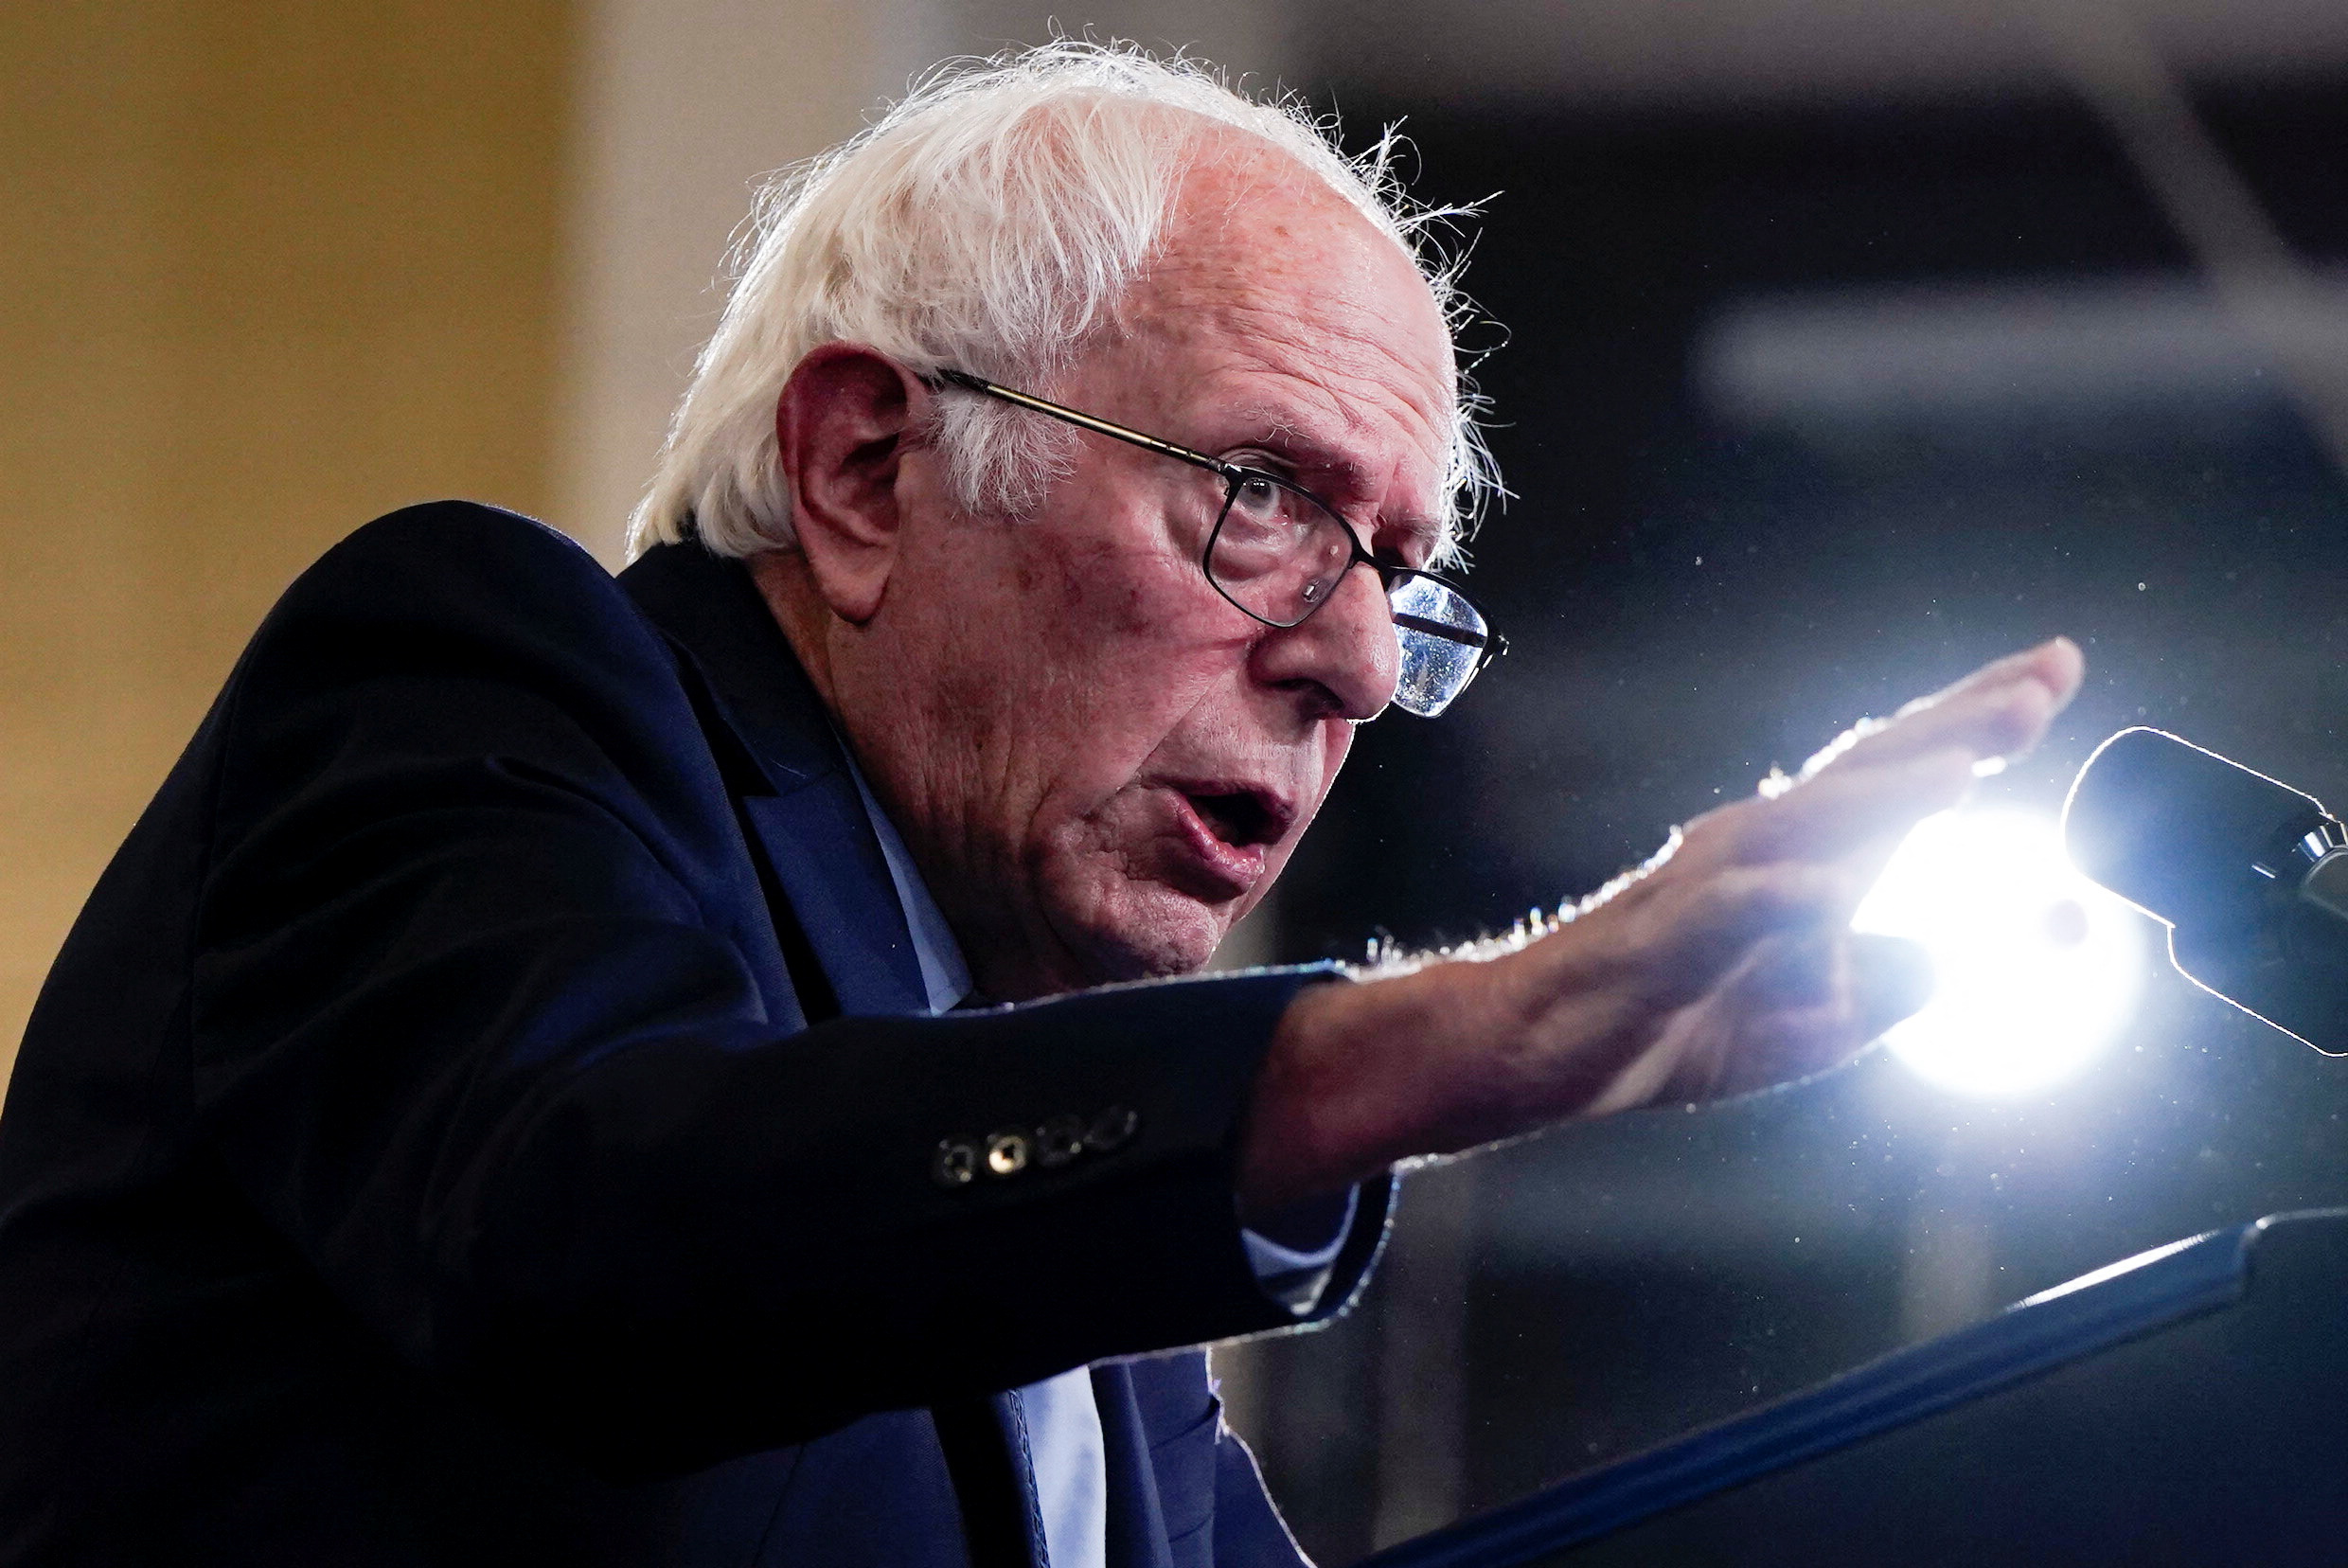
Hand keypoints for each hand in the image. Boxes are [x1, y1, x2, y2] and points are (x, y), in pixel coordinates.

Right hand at [1238, 637, 2084, 1216]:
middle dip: (1954, 724)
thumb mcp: (1832, 1013)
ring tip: (1969, 764)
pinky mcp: (1659, 944)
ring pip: (1805, 827)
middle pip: (1865, 771)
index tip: (2057, 668)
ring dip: (1887, 793)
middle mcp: (1755, 845)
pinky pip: (1726, 916)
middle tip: (2043, 679)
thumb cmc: (1684, 1019)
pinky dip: (1783, 899)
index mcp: (1801, 853)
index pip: (1899, 771)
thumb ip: (1930, 971)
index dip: (1976, 721)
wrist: (1542, 1054)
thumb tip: (2059, 929)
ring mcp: (1703, 887)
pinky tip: (1837, 892)